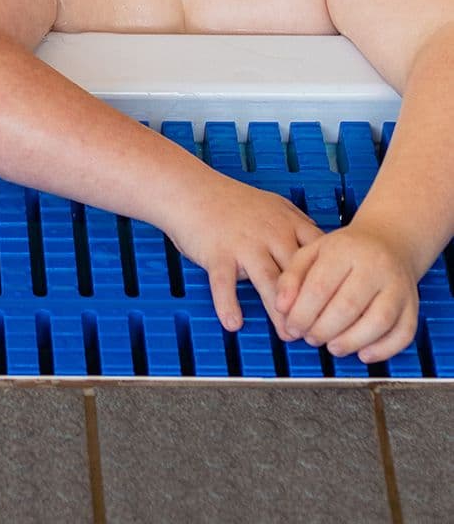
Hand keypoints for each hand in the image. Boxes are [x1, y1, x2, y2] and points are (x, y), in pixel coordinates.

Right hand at [165, 180, 320, 332]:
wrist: (187, 188)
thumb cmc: (228, 200)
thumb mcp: (272, 204)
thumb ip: (297, 224)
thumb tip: (321, 244)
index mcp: (288, 223)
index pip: (321, 257)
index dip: (332, 284)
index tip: (336, 306)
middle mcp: (270, 233)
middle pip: (298, 275)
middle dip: (309, 306)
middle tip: (316, 332)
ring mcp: (244, 243)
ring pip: (269, 282)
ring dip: (279, 312)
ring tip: (287, 335)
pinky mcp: (217, 252)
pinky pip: (224, 283)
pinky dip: (228, 304)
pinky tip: (233, 322)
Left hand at [271, 221, 419, 363]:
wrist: (388, 241)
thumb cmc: (344, 251)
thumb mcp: (311, 252)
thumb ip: (291, 278)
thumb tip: (281, 308)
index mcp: (343, 250)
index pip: (319, 286)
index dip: (303, 313)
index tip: (292, 327)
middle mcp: (375, 267)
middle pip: (348, 306)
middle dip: (324, 329)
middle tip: (311, 338)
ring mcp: (398, 287)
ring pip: (379, 321)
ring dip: (352, 341)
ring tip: (332, 347)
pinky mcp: (413, 305)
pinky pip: (404, 333)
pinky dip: (384, 349)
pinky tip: (363, 354)